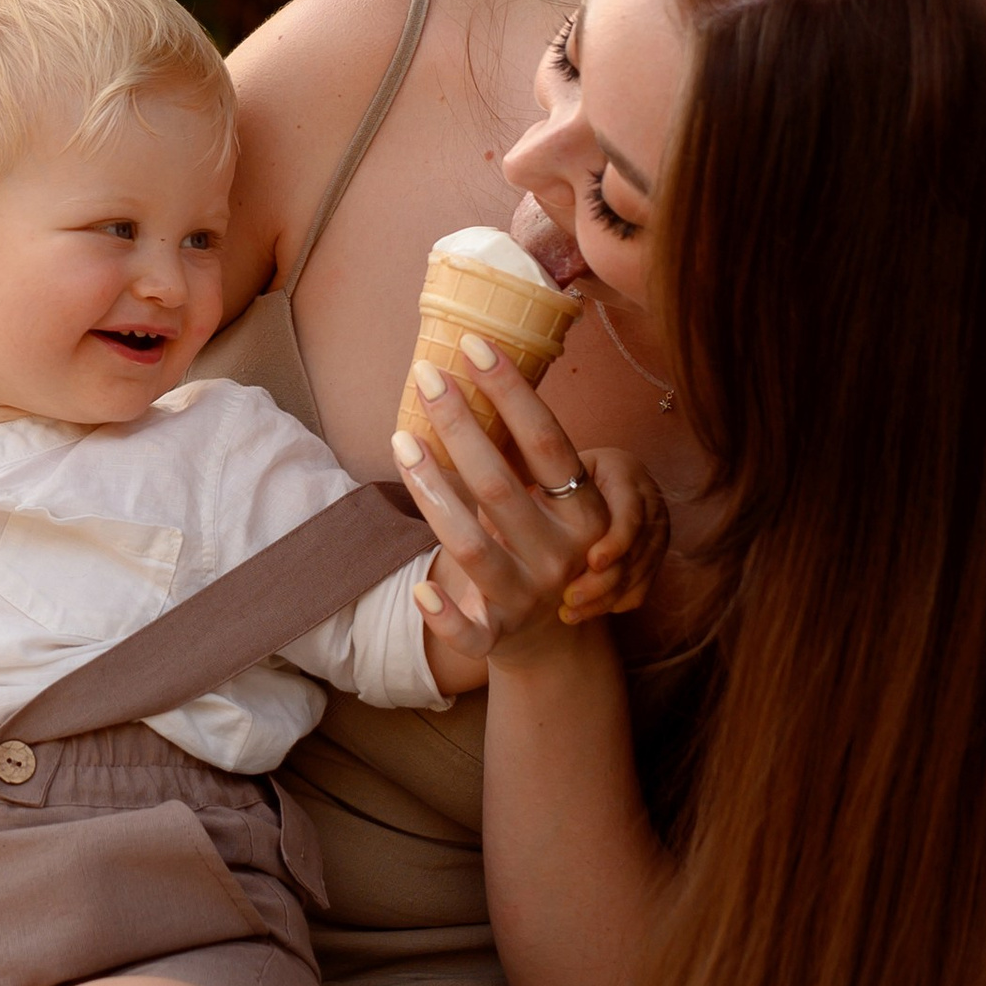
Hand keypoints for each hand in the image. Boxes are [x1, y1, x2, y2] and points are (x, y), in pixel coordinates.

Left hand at [392, 341, 623, 671]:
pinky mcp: (498, 636)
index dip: (511, 391)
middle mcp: (563, 555)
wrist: (557, 640)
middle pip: (501, 486)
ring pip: (473, 546)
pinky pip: (468, 632)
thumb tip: (470, 369)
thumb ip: (520, 455)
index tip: (474, 344)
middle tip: (425, 375)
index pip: (546, 441)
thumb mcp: (549, 503)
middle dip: (460, 425)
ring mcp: (529, 597)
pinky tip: (420, 588)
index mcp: (584, 513)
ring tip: (401, 439)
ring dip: (431, 492)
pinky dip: (443, 614)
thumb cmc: (542, 545)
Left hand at [549, 442, 668, 625]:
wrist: (589, 486)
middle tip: (570, 599)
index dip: (615, 540)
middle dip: (605, 580)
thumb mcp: (552, 470)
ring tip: (568, 613)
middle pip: (636, 550)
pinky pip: (641, 588)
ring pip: (638, 573)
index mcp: (626, 473)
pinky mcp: (653, 558)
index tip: (592, 562)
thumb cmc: (558, 477)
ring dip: (605, 597)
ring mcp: (656, 532)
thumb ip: (540, 482)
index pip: (631, 511)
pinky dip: (615, 602)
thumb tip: (510, 498)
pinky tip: (585, 612)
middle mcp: (649, 502)